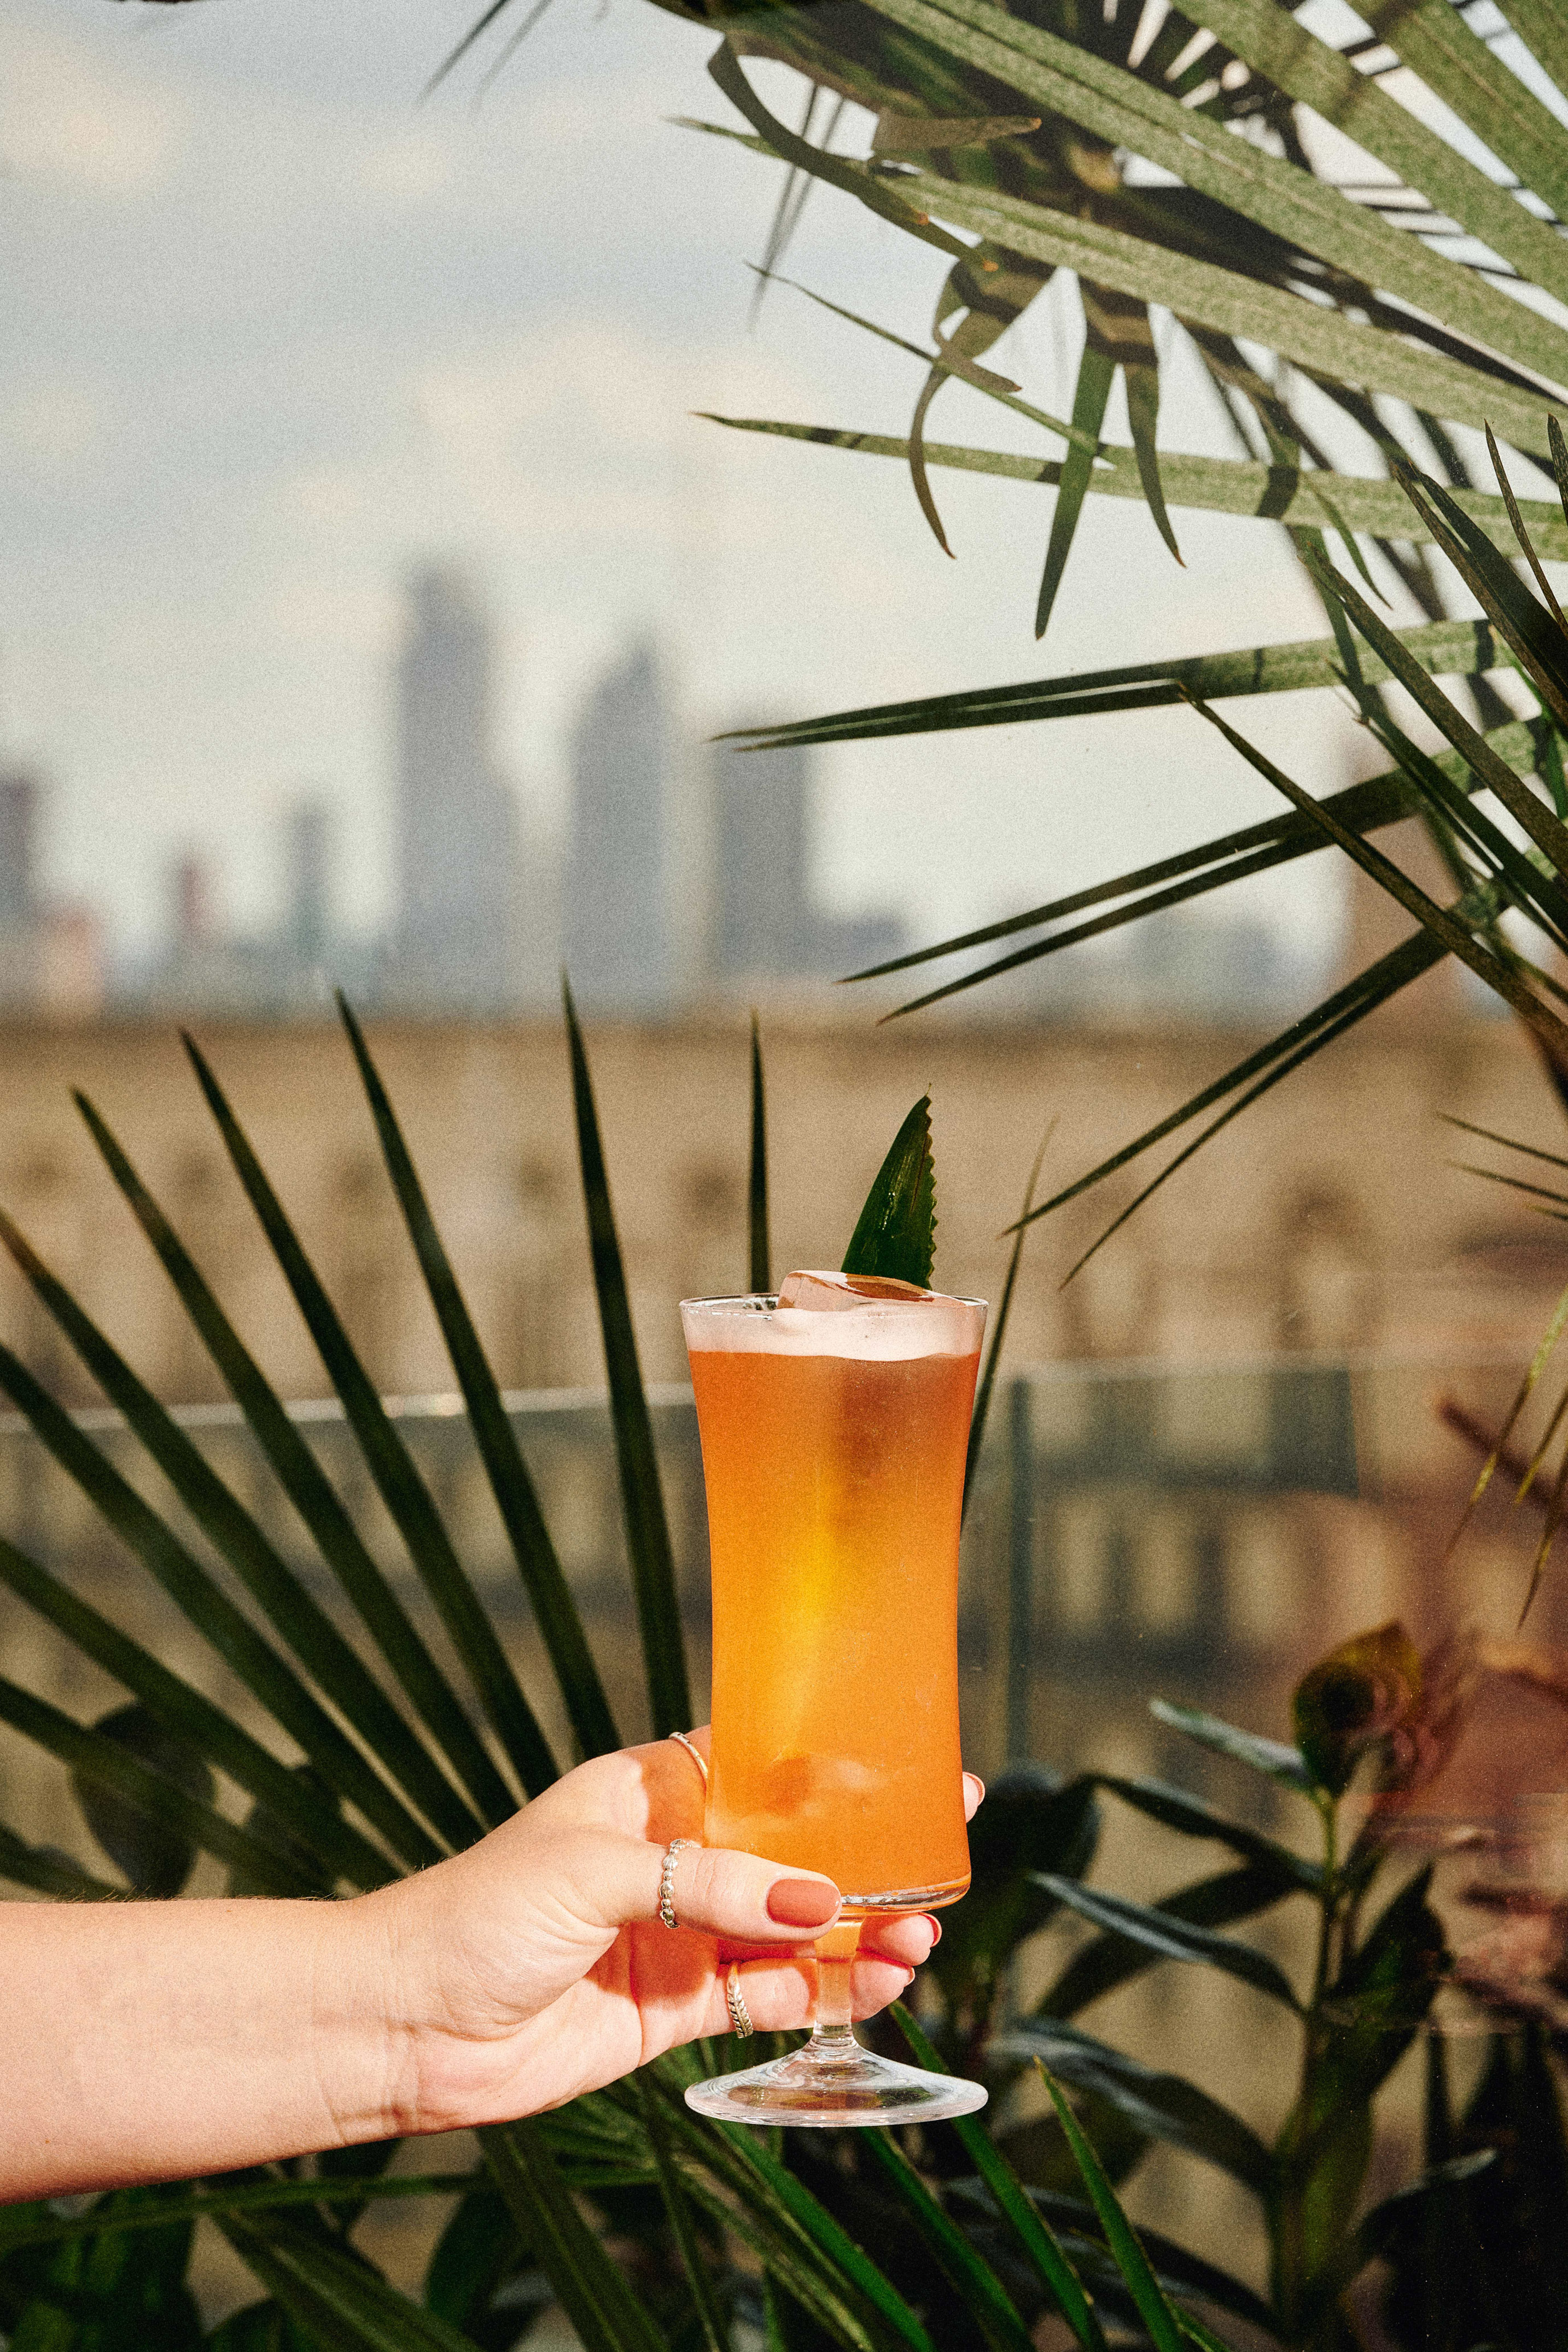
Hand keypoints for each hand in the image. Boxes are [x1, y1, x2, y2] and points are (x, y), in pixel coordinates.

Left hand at [369, 1730, 983, 2134]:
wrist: (404, 2023)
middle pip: (795, 1851)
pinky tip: (878, 1983)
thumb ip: (711, 1886)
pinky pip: (772, 1995)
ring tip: (922, 1936)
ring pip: (796, 1928)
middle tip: (949, 1858)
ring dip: (861, 1932)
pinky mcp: (678, 2008)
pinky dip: (828, 1992)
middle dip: (870, 1858)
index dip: (838, 1769)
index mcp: (650, 1791)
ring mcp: (682, 1935)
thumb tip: (818, 1904)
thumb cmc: (477, 1913)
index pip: (762, 1765)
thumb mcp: (596, 1873)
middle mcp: (676, 1859)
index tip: (913, 1767)